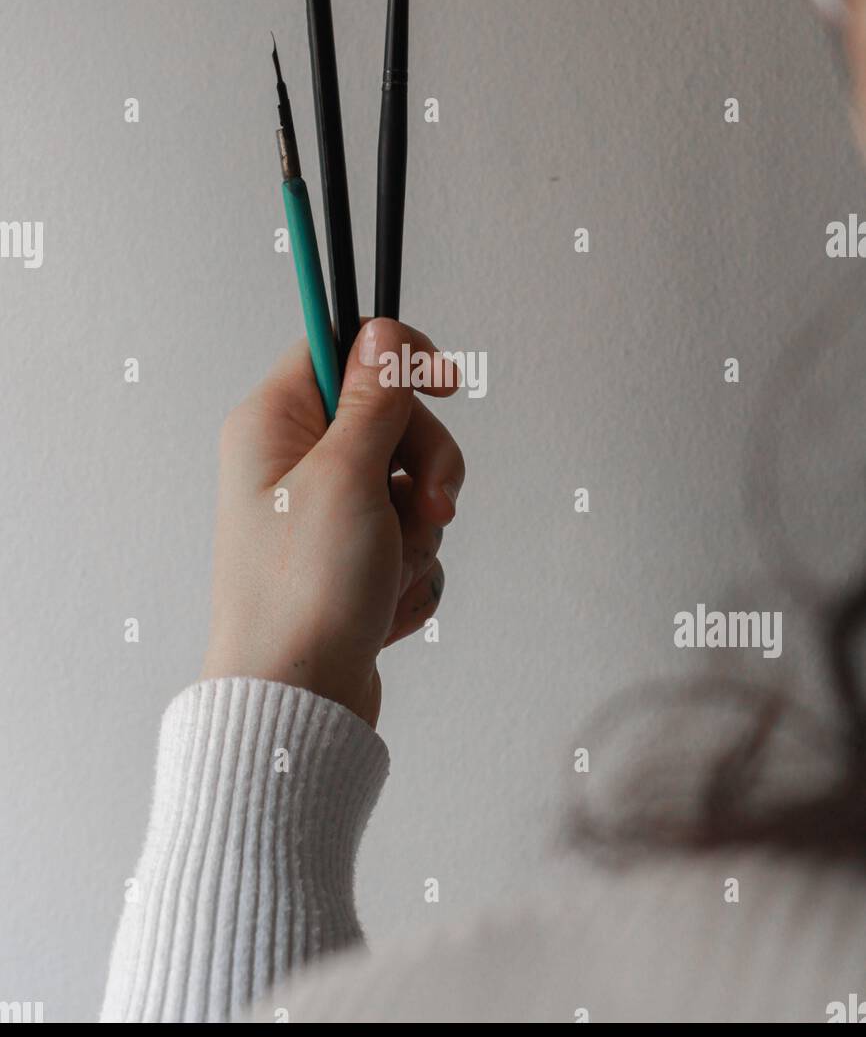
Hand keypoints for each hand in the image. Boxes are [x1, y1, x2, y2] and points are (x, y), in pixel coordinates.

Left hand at [202, 317, 464, 727]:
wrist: (297, 704)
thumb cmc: (303, 594)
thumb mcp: (347, 476)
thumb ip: (374, 398)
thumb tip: (381, 332)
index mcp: (273, 425)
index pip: (341, 348)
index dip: (398, 358)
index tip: (444, 383)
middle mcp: (291, 464)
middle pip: (389, 420)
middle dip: (424, 467)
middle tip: (428, 507)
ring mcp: (322, 516)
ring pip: (409, 486)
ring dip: (418, 529)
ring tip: (388, 571)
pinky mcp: (347, 562)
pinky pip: (407, 541)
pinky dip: (410, 570)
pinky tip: (383, 605)